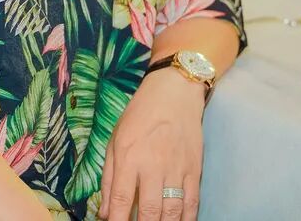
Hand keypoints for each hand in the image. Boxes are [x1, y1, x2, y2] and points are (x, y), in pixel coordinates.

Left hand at [97, 68, 204, 220]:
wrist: (175, 92)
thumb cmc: (140, 114)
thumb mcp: (115, 140)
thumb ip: (109, 178)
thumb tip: (105, 213)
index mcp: (129, 157)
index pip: (122, 200)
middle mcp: (153, 166)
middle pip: (150, 211)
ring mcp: (177, 169)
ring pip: (172, 212)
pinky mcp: (195, 170)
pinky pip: (192, 203)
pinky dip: (187, 219)